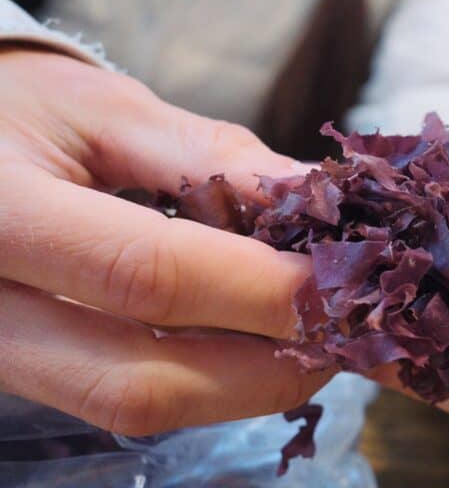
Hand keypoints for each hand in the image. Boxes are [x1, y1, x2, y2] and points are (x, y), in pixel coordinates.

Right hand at [0, 50, 330, 435]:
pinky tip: (255, 342)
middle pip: (140, 381)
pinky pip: (125, 399)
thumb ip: (211, 159)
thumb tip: (314, 204)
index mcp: (1, 214)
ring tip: (310, 335)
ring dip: (246, 384)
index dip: (258, 289)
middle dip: (265, 368)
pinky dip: (209, 379)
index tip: (339, 283)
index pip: (147, 273)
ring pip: (136, 408)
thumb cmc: (26, 112)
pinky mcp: (26, 375)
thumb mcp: (109, 112)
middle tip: (342, 331)